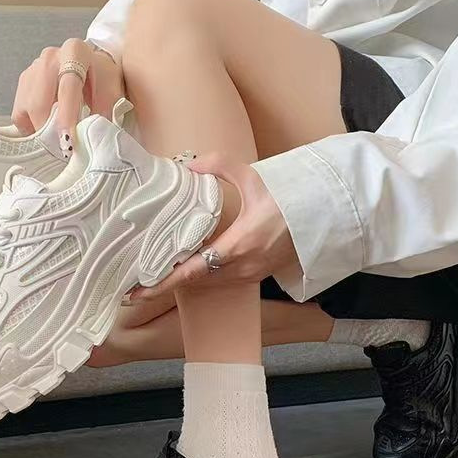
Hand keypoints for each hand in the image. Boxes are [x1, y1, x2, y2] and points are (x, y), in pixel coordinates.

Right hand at [11, 38, 124, 142]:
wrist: (92, 65)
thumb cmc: (101, 80)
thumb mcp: (112, 91)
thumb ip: (105, 110)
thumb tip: (92, 135)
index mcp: (75, 52)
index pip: (67, 87)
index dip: (66, 117)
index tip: (67, 141)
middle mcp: (50, 57)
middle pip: (39, 102)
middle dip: (48, 131)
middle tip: (60, 150)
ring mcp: (33, 68)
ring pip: (28, 110)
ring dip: (41, 132)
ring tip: (57, 141)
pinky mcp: (23, 82)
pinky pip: (20, 114)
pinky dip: (32, 127)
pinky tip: (48, 128)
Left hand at [131, 152, 297, 300]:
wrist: (323, 216)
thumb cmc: (289, 198)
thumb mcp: (254, 176)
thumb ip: (220, 165)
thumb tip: (189, 165)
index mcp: (239, 245)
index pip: (193, 270)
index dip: (164, 283)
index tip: (139, 291)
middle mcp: (243, 266)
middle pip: (195, 281)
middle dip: (165, 285)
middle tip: (134, 286)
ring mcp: (250, 274)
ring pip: (207, 282)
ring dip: (182, 282)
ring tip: (152, 280)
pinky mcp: (255, 274)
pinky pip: (221, 279)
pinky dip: (200, 277)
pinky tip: (183, 270)